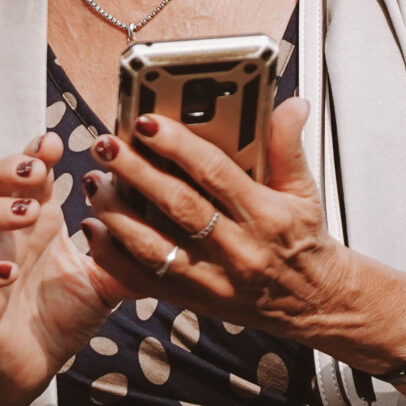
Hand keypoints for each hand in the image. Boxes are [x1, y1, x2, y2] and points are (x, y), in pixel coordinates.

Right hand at [0, 133, 126, 405]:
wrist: (33, 368)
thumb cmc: (63, 317)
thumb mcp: (104, 282)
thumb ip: (127, 256)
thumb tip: (171, 235)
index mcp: (36, 223)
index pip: (25, 173)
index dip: (33, 152)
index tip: (53, 143)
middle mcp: (4, 236)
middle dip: (5, 169)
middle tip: (37, 172)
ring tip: (28, 213)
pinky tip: (8, 271)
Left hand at [82, 100, 358, 339]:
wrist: (310, 301)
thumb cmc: (301, 241)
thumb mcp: (304, 190)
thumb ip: (287, 145)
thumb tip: (290, 104)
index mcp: (265, 216)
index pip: (215, 173)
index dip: (178, 145)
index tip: (148, 122)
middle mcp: (236, 249)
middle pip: (176, 205)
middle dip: (135, 171)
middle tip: (106, 144)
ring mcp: (210, 278)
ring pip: (152, 245)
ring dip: (117, 212)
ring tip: (95, 181)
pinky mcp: (191, 299)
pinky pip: (142, 279)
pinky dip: (112, 255)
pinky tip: (94, 228)